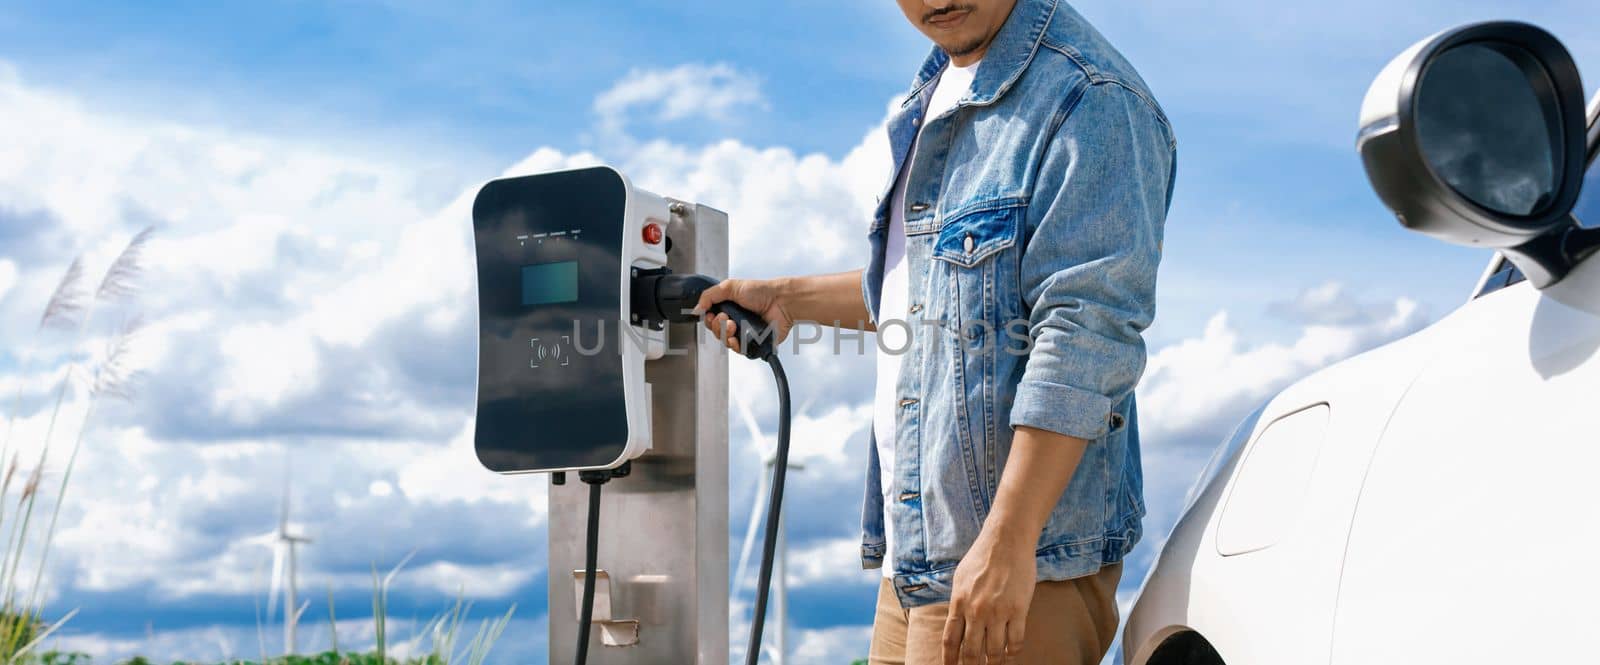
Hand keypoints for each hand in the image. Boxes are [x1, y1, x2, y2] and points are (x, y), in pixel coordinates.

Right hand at [693, 278, 796, 353]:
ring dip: (725, 335)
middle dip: (717, 326)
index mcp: (729, 308)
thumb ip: (709, 295)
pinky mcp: (753, 344)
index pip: (710, 320)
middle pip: (716, 332)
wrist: (780, 302)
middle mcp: (735, 321)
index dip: (709, 319)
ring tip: (733, 325)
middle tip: (727, 318)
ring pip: (725, 342)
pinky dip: (735, 346)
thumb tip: (697, 309)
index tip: (713, 314)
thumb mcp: (730, 287)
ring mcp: (744, 333)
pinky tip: (737, 339)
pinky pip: (739, 351)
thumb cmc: (761, 292)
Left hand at [943, 526, 1036, 664]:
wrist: (1007, 541)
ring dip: (994, 663)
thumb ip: (958, 602)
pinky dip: (1013, 653)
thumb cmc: (982, 556)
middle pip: (972, 651)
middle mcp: (976, 611)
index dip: (950, 659)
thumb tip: (956, 623)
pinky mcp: (1018, 610)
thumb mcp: (960, 578)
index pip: (951, 640)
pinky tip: (1011, 655)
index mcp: (959, 603)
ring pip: (994, 651)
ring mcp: (998, 612)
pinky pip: (1016, 641)